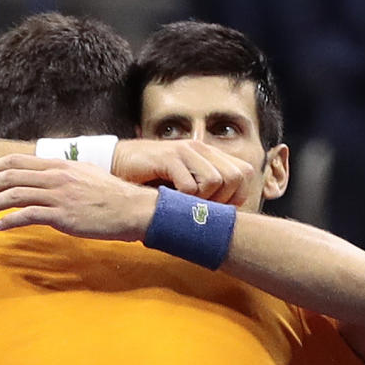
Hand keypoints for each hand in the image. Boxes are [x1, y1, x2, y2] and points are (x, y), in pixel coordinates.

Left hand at [0, 155, 157, 240]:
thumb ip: (63, 174)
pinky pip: (27, 215)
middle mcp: (55, 176)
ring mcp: (58, 195)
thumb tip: (47, 177)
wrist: (133, 210)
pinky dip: (8, 220)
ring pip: (12, 195)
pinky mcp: (62, 215)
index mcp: (59, 164)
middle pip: (8, 176)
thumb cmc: (112, 197)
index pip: (16, 161)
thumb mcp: (86, 176)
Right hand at [111, 139, 254, 204]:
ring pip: (215, 181)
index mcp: (209, 154)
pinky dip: (183, 199)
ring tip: (184, 202)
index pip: (244, 172)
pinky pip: (189, 186)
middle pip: (235, 177)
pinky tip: (170, 198)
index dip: (237, 194)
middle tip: (201, 208)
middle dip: (223, 200)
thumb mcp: (185, 184)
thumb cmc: (152, 179)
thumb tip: (228, 215)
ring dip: (202, 199)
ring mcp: (185, 151)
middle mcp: (201, 149)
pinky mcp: (168, 158)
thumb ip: (206, 191)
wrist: (120, 164)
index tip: (218, 208)